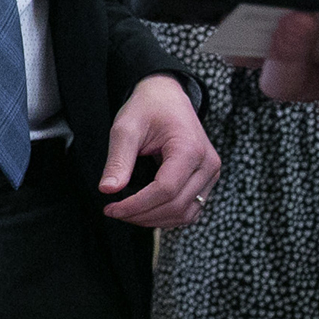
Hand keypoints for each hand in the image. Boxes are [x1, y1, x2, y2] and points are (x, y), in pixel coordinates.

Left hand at [99, 73, 219, 227]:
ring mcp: (210, 173)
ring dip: (153, 220)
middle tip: (112, 211)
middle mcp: (207, 164)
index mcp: (190, 149)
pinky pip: (191, 210)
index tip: (110, 208)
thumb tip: (108, 190)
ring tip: (126, 212)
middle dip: (140, 215)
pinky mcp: (206, 181)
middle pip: (176, 205)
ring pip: (186, 214)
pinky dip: (167, 217)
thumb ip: (118, 160)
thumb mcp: (125, 129)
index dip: (135, 205)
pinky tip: (144, 211)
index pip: (165, 190)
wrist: (167, 98)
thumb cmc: (147, 109)